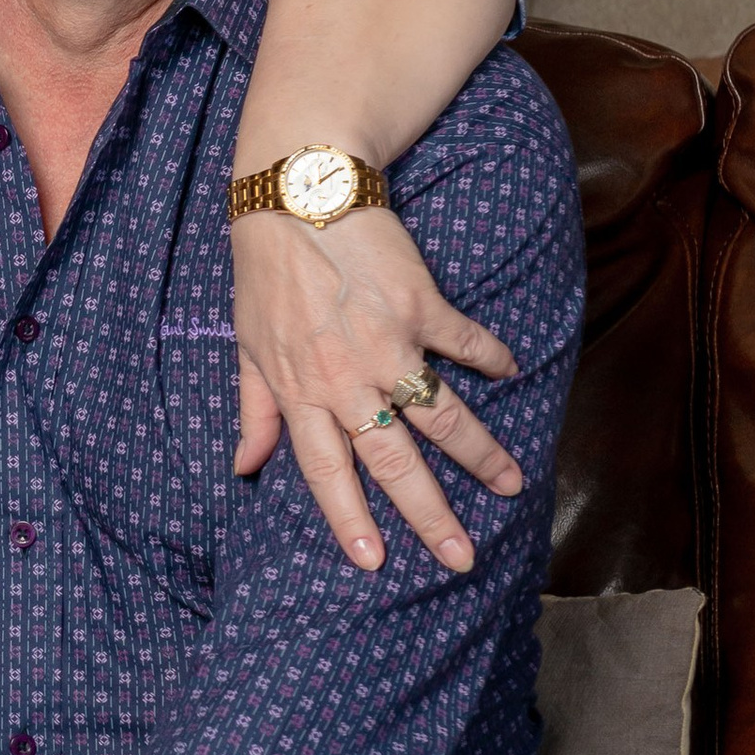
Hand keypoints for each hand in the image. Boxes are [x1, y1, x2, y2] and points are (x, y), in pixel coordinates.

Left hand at [229, 204, 521, 575]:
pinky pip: (463, 342)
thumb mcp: (246, 345)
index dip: (348, 519)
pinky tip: (511, 371)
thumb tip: (243, 468)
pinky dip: (489, 357)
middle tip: (461, 558)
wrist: (296, 192)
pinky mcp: (420, 304)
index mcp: (300, 392)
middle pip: (393, 462)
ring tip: (510, 486)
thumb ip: (252, 410)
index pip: (325, 472)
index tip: (373, 563)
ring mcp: (387, 343)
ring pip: (441, 417)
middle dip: (429, 516)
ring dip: (480, 455)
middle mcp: (345, 378)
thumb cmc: (265, 270)